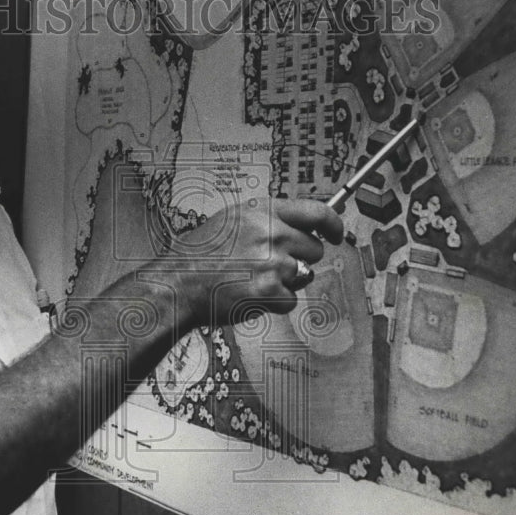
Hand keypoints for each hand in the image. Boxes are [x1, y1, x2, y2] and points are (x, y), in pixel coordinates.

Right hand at [172, 198, 343, 326]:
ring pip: (304, 275)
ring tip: (254, 280)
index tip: (336, 234)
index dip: (334, 225)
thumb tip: (302, 225)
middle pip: (314, 249)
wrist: (179, 283)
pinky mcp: (268, 290)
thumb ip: (268, 218)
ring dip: (286, 283)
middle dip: (300, 260)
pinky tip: (250, 294)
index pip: (317, 212)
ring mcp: (271, 262)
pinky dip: (274, 304)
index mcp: (262, 211)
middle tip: (271, 266)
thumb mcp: (233, 219)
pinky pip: (290, 301)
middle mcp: (270, 232)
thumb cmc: (201, 255)